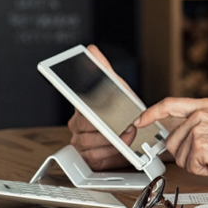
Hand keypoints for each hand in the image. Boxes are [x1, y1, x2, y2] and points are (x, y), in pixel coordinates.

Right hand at [67, 45, 136, 169]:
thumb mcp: (116, 86)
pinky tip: (120, 147)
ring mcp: (80, 141)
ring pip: (90, 144)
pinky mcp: (87, 157)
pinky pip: (94, 157)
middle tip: (126, 126)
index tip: (97, 117)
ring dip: (112, 142)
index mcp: (81, 106)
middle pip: (87, 128)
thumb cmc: (121, 108)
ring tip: (127, 136)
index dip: (89, 113)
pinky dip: (110, 153)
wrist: (131, 129)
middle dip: (109, 128)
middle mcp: (77, 124)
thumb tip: (91, 50)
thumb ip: (103, 69)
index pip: (79, 107)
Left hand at [134, 97, 207, 176]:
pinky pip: (191, 167)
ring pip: (181, 157)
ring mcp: (198, 130)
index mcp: (204, 106)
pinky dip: (204, 170)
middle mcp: (199, 115)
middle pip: (172, 141)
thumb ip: (200, 122)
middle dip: (186, 154)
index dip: (150, 113)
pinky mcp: (200, 147)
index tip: (139, 121)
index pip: (169, 105)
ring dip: (197, 163)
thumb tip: (180, 135)